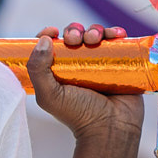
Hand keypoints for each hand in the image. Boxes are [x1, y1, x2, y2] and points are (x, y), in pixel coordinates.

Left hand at [28, 23, 144, 140]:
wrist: (111, 128)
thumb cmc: (78, 115)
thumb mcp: (49, 96)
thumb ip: (37, 70)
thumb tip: (43, 40)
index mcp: (58, 71)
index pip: (50, 45)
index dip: (49, 34)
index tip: (52, 32)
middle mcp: (78, 65)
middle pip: (74, 36)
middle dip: (74, 31)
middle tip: (76, 39)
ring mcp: (100, 63)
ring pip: (95, 35)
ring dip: (94, 30)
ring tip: (94, 38)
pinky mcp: (120, 63)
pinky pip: (117, 42)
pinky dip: (116, 33)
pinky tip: (117, 33)